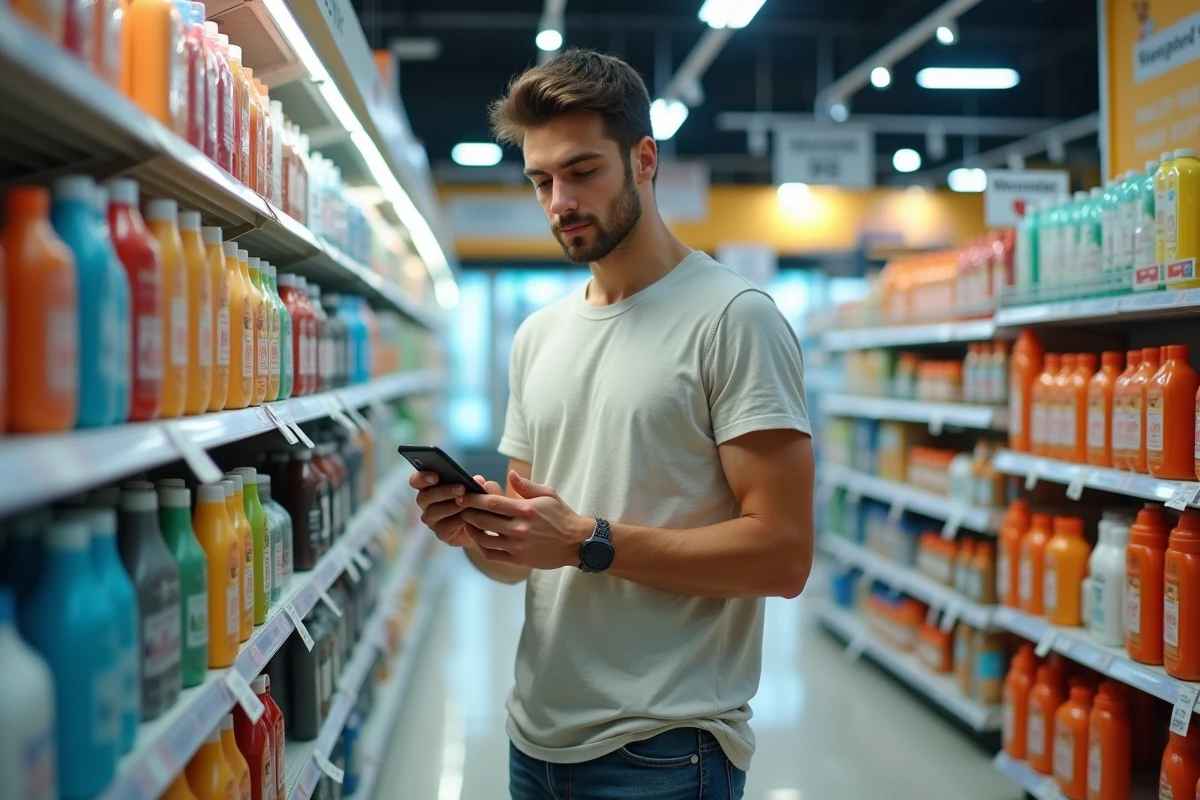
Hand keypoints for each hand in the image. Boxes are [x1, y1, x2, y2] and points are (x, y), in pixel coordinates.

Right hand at [410, 471, 502, 547]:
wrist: (483, 527)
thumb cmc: (477, 502)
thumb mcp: (482, 491)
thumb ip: (481, 485)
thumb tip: (478, 480)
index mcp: (430, 487)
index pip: (416, 481)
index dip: (422, 478)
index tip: (435, 476)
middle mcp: (427, 503)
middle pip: (424, 496)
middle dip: (443, 491)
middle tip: (461, 488)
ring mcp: (432, 520)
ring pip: (434, 512)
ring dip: (451, 506)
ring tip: (466, 502)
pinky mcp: (440, 533)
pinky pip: (445, 526)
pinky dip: (457, 520)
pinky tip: (468, 517)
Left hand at [458, 471, 592, 569]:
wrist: (576, 542)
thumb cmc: (561, 515)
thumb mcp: (548, 494)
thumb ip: (526, 485)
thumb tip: (510, 474)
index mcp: (525, 509)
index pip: (492, 502)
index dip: (474, 498)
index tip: (464, 495)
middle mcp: (519, 528)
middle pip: (483, 520)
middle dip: (468, 512)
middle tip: (461, 507)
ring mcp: (517, 546)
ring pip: (484, 539)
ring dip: (472, 530)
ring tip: (468, 522)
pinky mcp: (518, 559)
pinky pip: (492, 554)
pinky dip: (481, 547)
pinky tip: (480, 539)